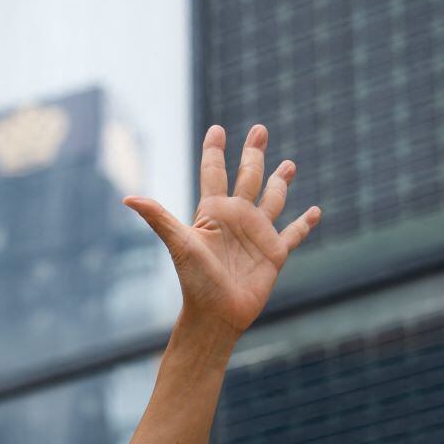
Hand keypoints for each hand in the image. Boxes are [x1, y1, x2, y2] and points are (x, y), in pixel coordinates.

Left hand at [122, 123, 321, 336]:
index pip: (214, 173)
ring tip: (289, 163)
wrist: (215, 315)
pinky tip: (315, 210)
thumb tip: (128, 198)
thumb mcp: (179, 244)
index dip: (215, 151)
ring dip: (280, 181)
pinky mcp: (275, 253)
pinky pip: (294, 234)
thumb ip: (158, 218)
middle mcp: (236, 219)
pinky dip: (305, 223)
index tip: (217, 129)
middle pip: (248, 177)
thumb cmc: (195, 280)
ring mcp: (257, 234)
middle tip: (260, 128)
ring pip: (272, 199)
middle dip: (254, 153)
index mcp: (213, 212)